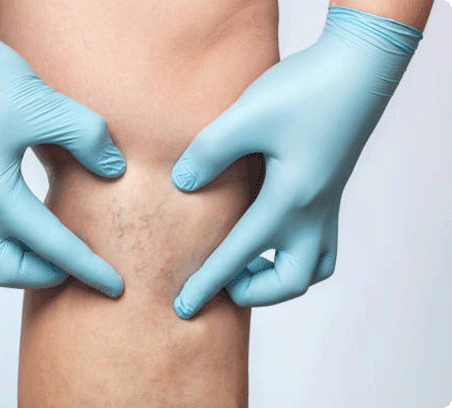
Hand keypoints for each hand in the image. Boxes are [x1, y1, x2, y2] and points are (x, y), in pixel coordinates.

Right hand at [0, 0, 125, 295]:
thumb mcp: (47, 105)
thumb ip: (89, 140)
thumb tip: (114, 170)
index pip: (52, 246)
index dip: (88, 268)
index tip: (115, 287)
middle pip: (7, 269)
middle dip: (47, 275)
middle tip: (77, 264)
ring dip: (11, 263)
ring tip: (41, 250)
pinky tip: (1, 225)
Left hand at [171, 7, 422, 317]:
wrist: (359, 67)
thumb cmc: (305, 90)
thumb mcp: (246, 117)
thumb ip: (209, 153)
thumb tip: (183, 183)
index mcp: (289, 201)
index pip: (239, 256)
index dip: (208, 284)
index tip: (183, 308)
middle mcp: (313, 212)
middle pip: (292, 280)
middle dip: (255, 291)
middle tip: (225, 277)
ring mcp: (327, 203)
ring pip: (314, 266)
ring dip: (281, 276)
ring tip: (249, 260)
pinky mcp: (330, 189)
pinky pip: (321, 242)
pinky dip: (296, 251)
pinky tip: (270, 227)